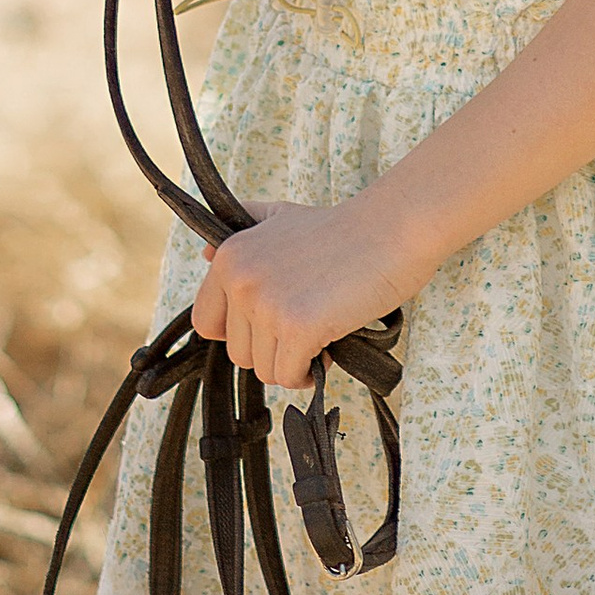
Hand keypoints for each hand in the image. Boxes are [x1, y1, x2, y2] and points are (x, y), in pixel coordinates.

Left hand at [191, 195, 418, 390]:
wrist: (390, 229)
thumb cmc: (341, 229)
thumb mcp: (280, 218)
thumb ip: (242, 231)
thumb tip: (204, 253)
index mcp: (230, 256)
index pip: (206, 323)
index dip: (240, 332)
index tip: (269, 323)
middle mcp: (240, 280)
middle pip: (240, 353)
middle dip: (273, 348)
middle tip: (306, 321)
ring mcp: (267, 304)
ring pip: (265, 370)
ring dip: (293, 361)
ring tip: (320, 330)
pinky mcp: (297, 326)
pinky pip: (290, 376)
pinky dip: (310, 371)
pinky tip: (328, 347)